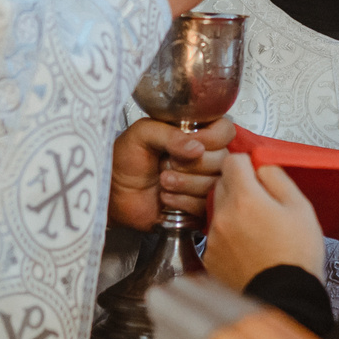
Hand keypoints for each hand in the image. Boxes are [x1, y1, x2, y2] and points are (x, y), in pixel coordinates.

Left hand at [108, 115, 236, 232]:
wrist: (113, 193)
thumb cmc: (125, 159)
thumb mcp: (142, 134)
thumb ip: (169, 133)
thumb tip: (196, 147)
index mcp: (195, 133)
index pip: (225, 131)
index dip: (211, 139)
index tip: (192, 144)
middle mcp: (204, 157)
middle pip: (224, 160)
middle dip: (193, 165)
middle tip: (168, 164)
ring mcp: (203, 183)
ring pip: (216, 185)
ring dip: (186, 185)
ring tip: (163, 181)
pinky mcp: (199, 207)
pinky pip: (206, 207)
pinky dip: (184, 203)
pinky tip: (167, 198)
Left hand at [201, 154, 324, 292]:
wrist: (285, 298)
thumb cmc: (297, 255)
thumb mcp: (300, 207)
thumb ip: (277, 178)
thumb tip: (261, 165)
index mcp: (245, 199)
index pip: (232, 161)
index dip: (247, 163)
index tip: (256, 173)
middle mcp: (222, 216)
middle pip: (221, 184)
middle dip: (239, 187)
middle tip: (261, 203)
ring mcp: (213, 239)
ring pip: (217, 210)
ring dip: (233, 212)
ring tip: (257, 229)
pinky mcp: (210, 258)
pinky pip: (215, 234)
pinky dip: (228, 235)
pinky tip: (248, 247)